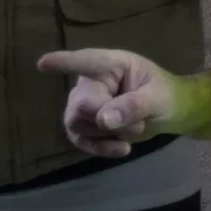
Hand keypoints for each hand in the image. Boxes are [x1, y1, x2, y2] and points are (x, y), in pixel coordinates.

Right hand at [38, 47, 188, 157]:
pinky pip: (80, 140)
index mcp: (111, 64)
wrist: (168, 113)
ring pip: (77, 123)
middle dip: (105, 118)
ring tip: (135, 127)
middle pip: (80, 103)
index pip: (85, 61)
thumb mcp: (158, 97)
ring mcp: (84, 104)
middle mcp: (92, 82)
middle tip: (137, 123)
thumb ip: (134, 105)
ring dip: (107, 133)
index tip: (43, 63)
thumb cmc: (164, 94)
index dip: (63, 62)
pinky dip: (101, 148)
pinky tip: (123, 149)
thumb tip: (103, 120)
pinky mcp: (84, 127)